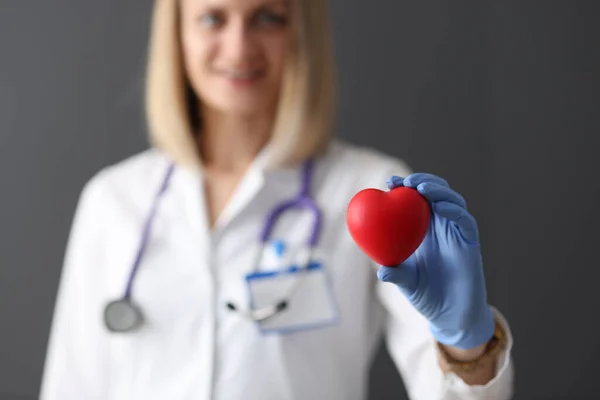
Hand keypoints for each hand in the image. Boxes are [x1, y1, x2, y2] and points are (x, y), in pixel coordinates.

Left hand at [377, 173, 494, 349]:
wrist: (452, 315)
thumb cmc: (426, 296)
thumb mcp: (406, 283)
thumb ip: (395, 274)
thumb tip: (380, 271)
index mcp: (422, 230)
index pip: (414, 200)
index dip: (404, 188)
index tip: (389, 183)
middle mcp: (441, 227)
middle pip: (435, 193)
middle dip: (420, 181)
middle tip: (403, 182)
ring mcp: (457, 233)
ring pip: (452, 201)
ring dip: (437, 191)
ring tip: (420, 188)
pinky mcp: (471, 242)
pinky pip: (465, 221)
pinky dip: (454, 211)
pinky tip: (440, 207)